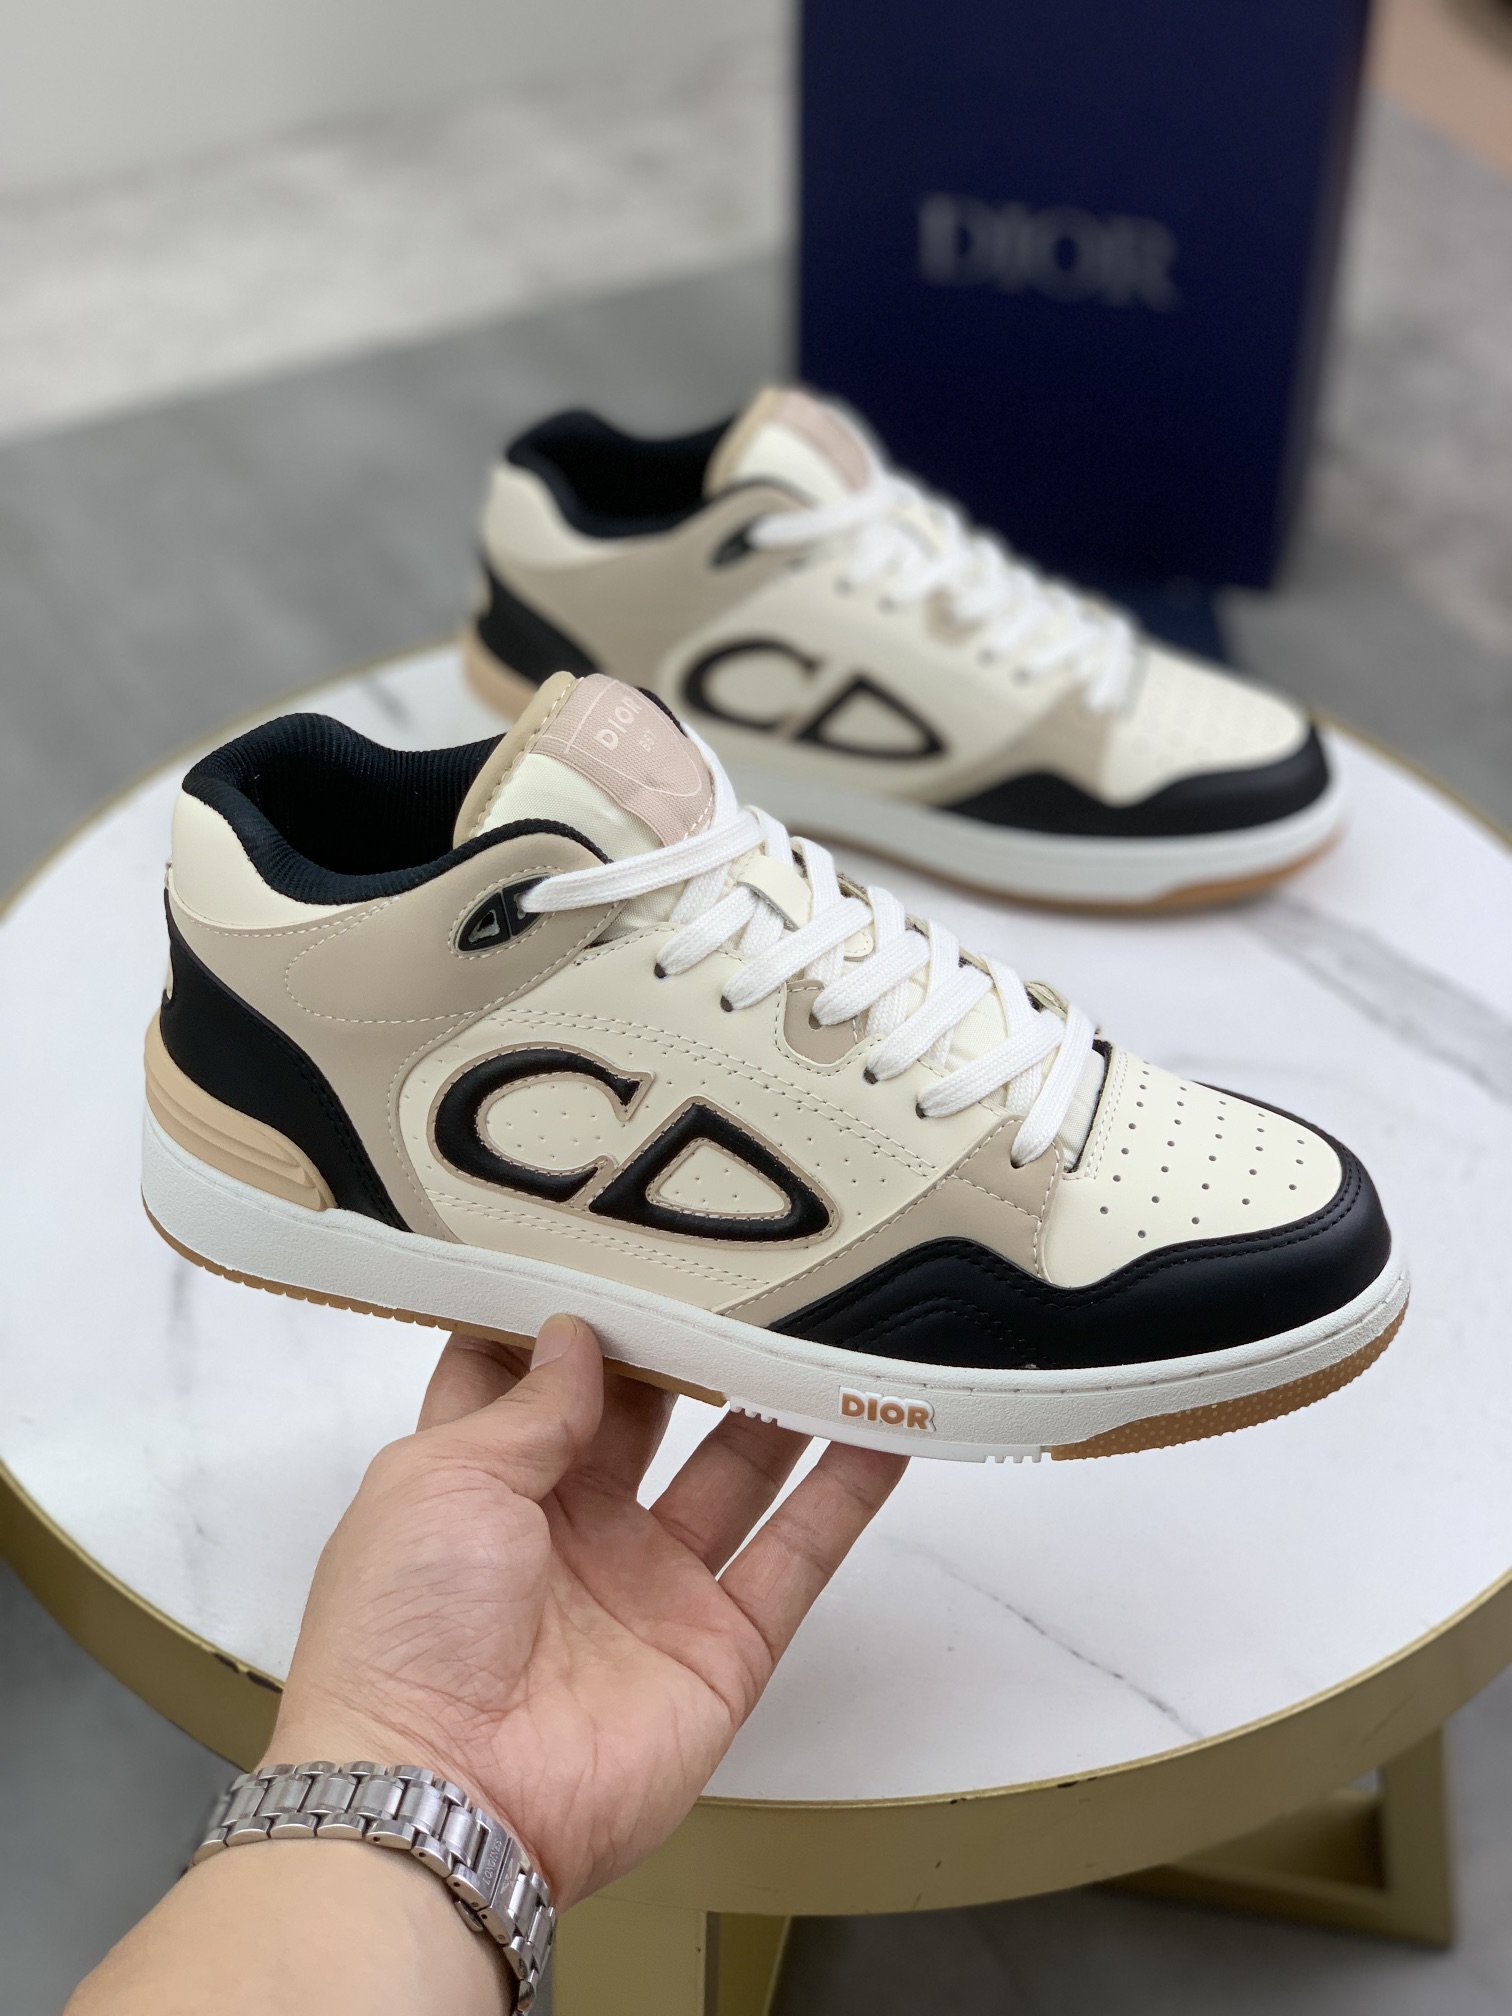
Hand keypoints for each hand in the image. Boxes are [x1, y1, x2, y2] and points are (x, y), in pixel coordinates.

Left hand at [269, 1315, 905, 1907]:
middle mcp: (572, 1526)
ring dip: (781, 1401)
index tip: (615, 1231)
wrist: (444, 1801)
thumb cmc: (404, 1629)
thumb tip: (577, 1329)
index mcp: (483, 1482)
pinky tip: (885, 1422)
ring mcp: (651, 1587)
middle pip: (648, 1412)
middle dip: (688, 1340)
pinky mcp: (720, 1647)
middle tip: (743, 1259)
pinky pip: (795, 1556)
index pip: (531, 1377)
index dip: (568, 1310)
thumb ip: (528, 1403)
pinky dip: (845, 1494)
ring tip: (835, 1318)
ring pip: (736, 1470)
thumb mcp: (441, 1480)